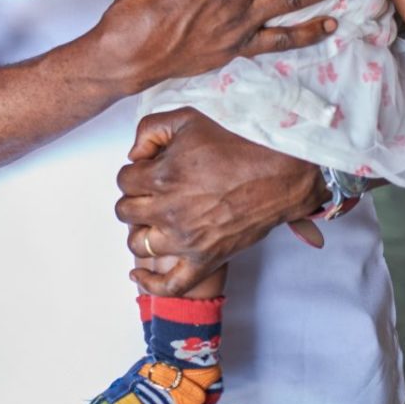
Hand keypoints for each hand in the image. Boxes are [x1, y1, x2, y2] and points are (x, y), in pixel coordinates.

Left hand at [115, 108, 327, 294]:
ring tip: (156, 218)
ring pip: (138, 244)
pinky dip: (149, 284)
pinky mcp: (204, 260)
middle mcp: (168, 211)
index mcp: (161, 177)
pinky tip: (138, 274)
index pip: (124, 180)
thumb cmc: (237, 144)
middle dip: (136, 197)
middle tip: (154, 190)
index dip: (135, 171)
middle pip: (126, 211)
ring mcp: (186, 240)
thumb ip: (150, 129)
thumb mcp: (188, 118)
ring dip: (142, 230)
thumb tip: (134, 155)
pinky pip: (169, 285)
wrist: (280, 173)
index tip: (151, 168)